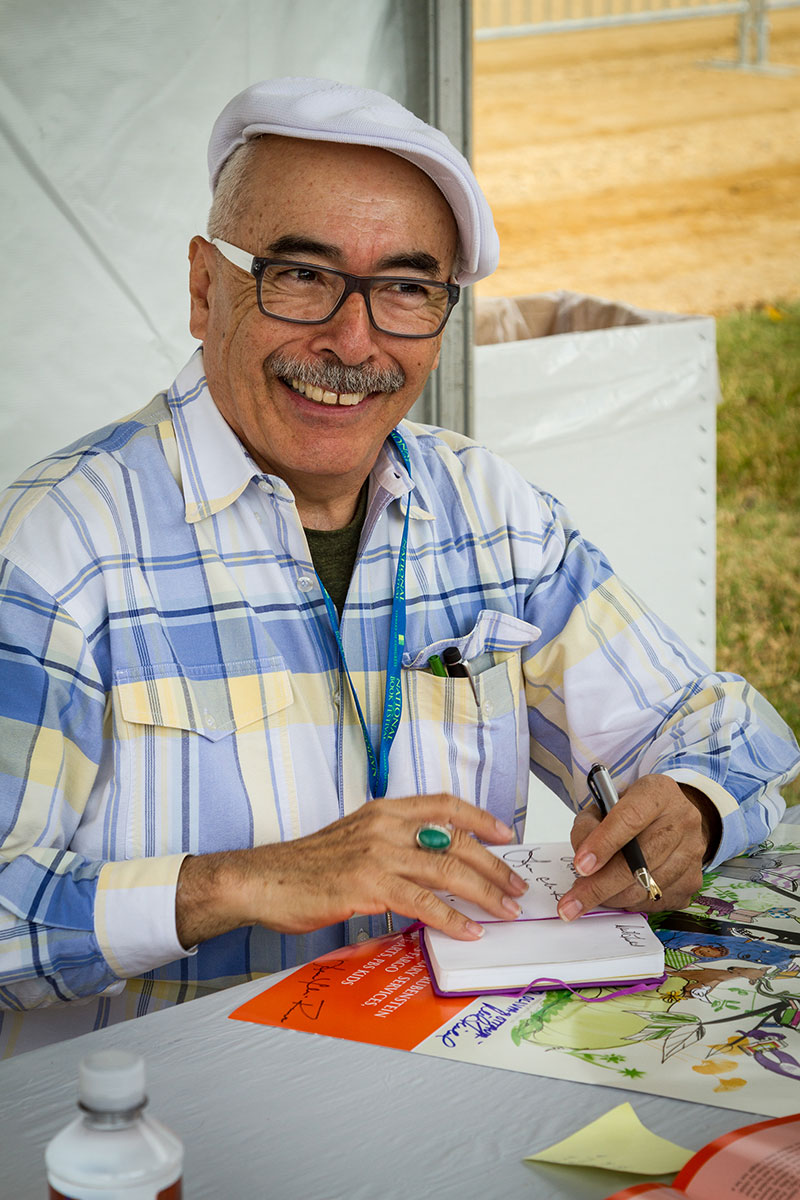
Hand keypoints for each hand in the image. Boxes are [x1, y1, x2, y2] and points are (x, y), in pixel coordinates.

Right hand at [176, 793, 527, 948]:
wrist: (262, 880)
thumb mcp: (353, 840)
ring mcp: (377, 854)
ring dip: (484, 892)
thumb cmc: (304, 867)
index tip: (504, 833)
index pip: (443, 804)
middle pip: (455, 840)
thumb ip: (390, 845)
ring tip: (505, 910)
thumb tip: (429, 863)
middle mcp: (384, 826)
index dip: (479, 817)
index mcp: (382, 811)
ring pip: (447, 870)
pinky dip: (451, 918)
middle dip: (493, 864)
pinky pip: (422, 903)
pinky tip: (468, 930)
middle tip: (516, 885)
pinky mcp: (368, 886)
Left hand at [556, 774, 720, 920]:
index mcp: (658, 793)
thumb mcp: (605, 804)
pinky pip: (657, 901)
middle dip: (600, 886)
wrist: (673, 817)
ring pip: (647, 887)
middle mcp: (682, 820)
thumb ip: (588, 826)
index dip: (604, 844)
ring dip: (613, 898)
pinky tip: (618, 894)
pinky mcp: (694, 879)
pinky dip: (632, 903)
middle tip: (572, 903)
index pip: (630, 818)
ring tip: (591, 896)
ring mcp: (692, 851)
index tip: (580, 866)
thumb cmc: (633, 811)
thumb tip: (583, 862)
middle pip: (639, 861)